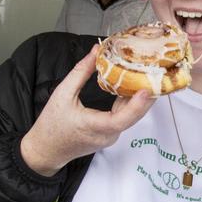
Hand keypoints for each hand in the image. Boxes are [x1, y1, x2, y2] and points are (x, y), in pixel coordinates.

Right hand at [20, 44, 155, 175]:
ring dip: (139, 99)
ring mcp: (110, 136)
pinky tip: (133, 87)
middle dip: (145, 97)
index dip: (136, 106)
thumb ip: (80, 72)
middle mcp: (108, 135)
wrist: (46, 150)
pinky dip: (129, 103)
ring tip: (148, 77)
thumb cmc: (51, 125)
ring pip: (130, 117)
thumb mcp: (62, 94)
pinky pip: (124, 118)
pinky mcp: (110, 134)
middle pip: (132, 116)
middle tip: (155, 74)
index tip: (146, 90)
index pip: (121, 119)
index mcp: (95, 126)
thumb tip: (96, 51)